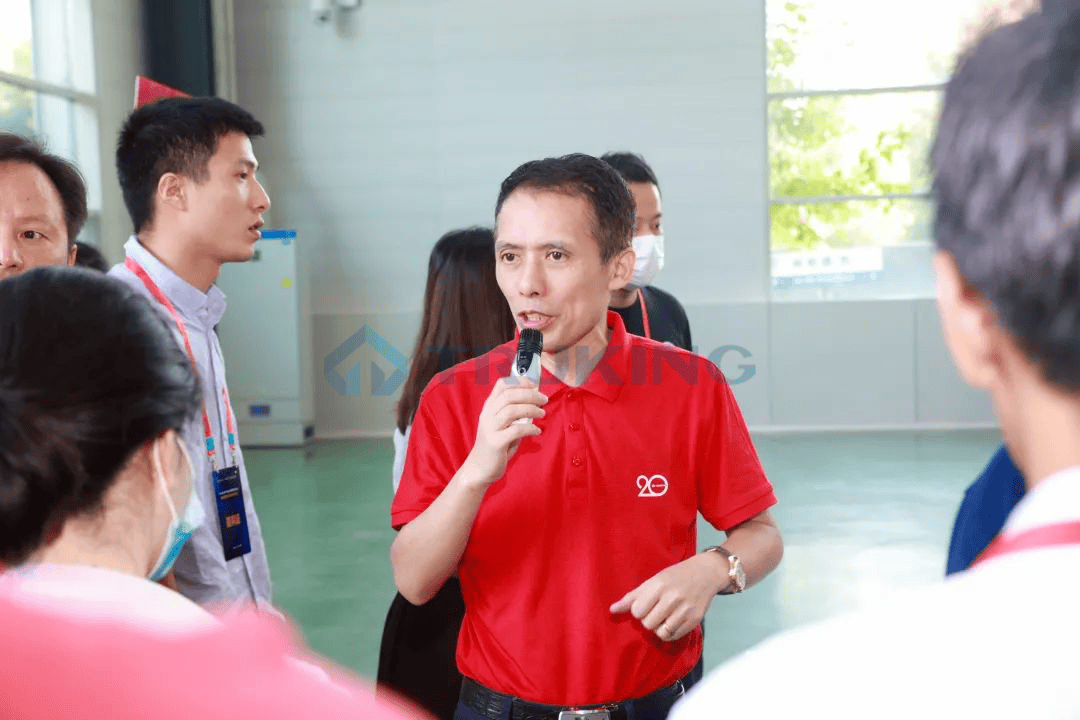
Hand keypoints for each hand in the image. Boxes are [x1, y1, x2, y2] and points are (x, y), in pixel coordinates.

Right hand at [462, 376, 546, 486]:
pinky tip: (537, 431)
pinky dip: (530, 428)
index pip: (501, 385)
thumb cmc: (496, 446)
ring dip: (531, 409)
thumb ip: (515, 414)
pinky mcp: (495, 442)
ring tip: (543, 413)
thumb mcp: (502, 425)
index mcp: (488, 408)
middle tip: (544, 399)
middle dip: (530, 394)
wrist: (479, 469)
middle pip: (509, 395)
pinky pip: (516, 430)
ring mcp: (490, 428)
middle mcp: (487, 415)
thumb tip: (535, 401)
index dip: (519, 381)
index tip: (535, 384)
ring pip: (512, 410)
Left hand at [609, 553, 726, 641]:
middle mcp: (673, 597)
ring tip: (663, 618)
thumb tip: (612, 610)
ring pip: (660, 633)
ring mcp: (685, 610)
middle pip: (647, 623)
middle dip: (648, 620)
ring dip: (658, 628)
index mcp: (659, 585)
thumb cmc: (674, 577)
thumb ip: (632, 597)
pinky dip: (669, 632)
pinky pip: (674, 636)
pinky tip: (672, 622)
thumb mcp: (653, 581)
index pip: (637, 611)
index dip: (638, 611)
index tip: (645, 605)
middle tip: (656, 611)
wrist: (705, 573)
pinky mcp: (695, 620)